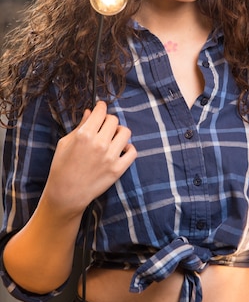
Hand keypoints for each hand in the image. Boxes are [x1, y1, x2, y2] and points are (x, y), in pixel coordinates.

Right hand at [44, 100, 136, 214]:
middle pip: (113, 120)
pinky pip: (132, 151)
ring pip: (125, 132)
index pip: (100, 112)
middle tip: (103, 126)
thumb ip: (80, 126)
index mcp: (84, 135)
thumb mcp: (65, 143)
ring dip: (119, 132)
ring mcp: (111, 157)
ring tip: (112, 137)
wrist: (66, 194)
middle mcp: (99, 144)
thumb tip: (90, 112)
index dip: (100, 107)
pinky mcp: (118, 169)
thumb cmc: (62, 168)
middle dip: (108, 120)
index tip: (101, 107)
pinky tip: (120, 149)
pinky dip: (128, 148)